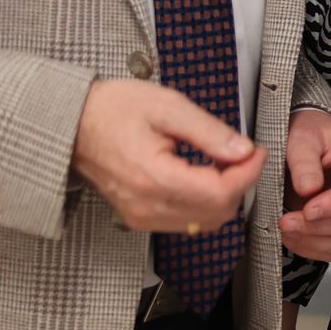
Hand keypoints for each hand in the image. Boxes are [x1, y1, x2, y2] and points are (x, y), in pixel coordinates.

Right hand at [73, 78, 262, 232]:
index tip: (257, 152)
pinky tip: (204, 176)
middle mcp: (147, 206)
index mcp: (154, 178)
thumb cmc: (112, 110)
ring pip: (205, 222)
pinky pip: (186, 222)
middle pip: (217, 213)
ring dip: (224, 196)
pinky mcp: (139, 218)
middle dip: (239, 184)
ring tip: (224, 163)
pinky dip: (204, 204)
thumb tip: (242, 150)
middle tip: (244, 154)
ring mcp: (141, 217)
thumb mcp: (168, 106)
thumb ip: (209, 132)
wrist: (73, 123)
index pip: (221, 193)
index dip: (248, 173)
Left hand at [279, 107, 330, 263]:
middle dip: (318, 226)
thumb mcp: (302, 137)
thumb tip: (308, 190)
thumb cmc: (308, 133)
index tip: (308, 210)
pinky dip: (312, 249)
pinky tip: (292, 237)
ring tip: (286, 230)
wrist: (306, 141)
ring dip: (314, 241)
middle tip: (286, 221)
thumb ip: (304, 161)